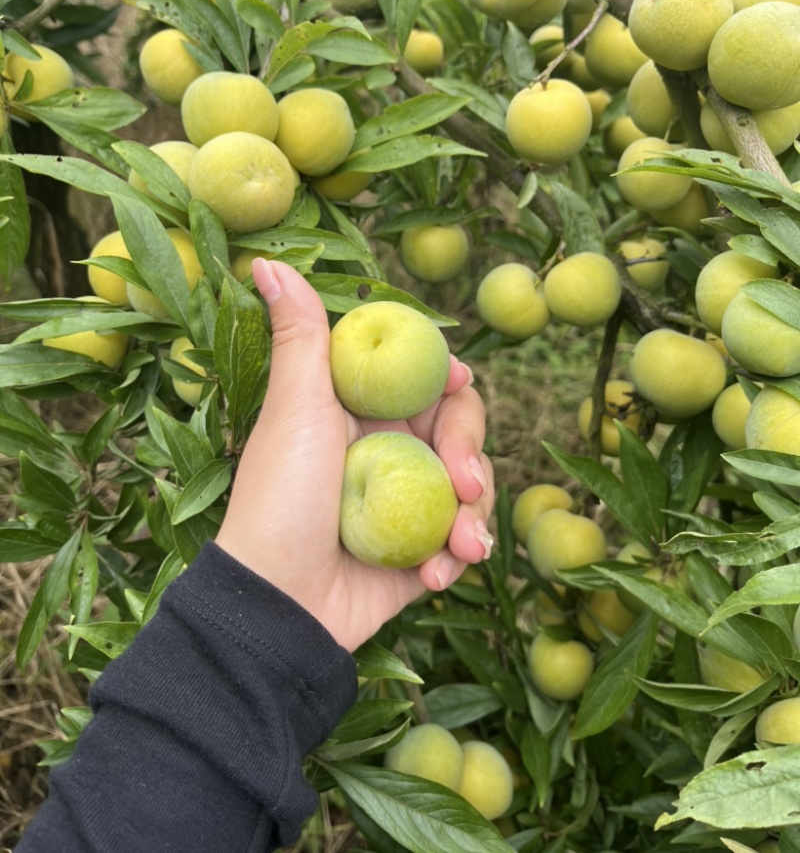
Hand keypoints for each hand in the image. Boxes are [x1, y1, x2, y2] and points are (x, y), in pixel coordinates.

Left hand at [215, 259, 493, 651]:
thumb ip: (300, 336)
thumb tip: (265, 260)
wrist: (278, 607)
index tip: (455, 385)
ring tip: (462, 546)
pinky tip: (435, 575)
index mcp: (359, 410)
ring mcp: (405, 501)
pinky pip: (462, 539)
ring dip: (475, 513)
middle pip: (459, 427)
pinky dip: (457, 555)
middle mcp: (387, 449)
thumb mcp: (294, 410)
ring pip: (472, 485)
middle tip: (464, 482)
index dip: (446, 376)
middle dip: (471, 451)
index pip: (421, 376)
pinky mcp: (418, 550)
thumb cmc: (279, 498)